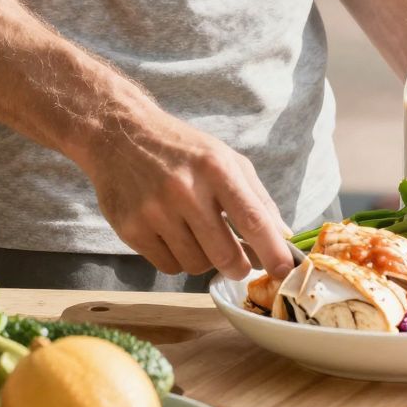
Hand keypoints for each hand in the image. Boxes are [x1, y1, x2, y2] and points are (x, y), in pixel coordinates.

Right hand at [75, 103, 294, 281]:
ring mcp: (155, 212)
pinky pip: (168, 266)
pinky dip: (178, 259)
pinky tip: (173, 234)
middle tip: (241, 264)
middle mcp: (185, 190)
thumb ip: (257, 197)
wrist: (120, 135)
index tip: (286, 271)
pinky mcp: (131, 229)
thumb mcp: (225, 158)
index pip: (252, 219)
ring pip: (196, 265)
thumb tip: (283, 236)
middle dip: (240, 267)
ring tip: (197, 234)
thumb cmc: (182, 149)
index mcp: (216, 168)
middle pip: (225, 254)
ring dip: (205, 260)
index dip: (273, 251)